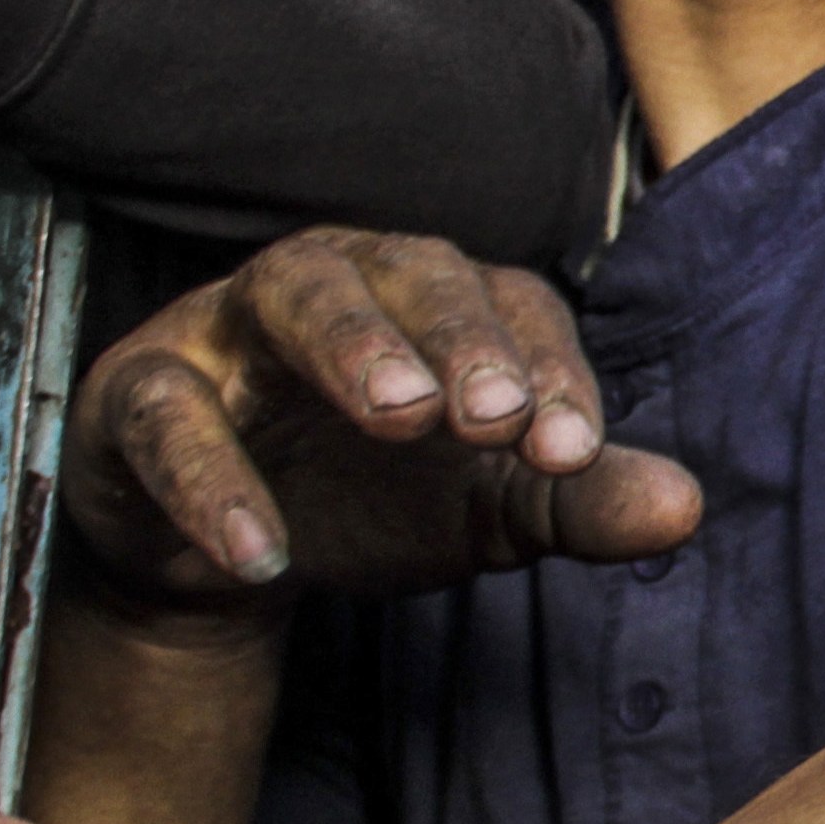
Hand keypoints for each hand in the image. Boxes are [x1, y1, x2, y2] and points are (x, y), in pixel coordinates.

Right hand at [64, 226, 701, 610]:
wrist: (234, 554)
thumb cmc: (375, 494)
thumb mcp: (489, 502)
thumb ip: (578, 498)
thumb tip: (687, 509)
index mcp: (435, 297)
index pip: (511, 303)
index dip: (546, 369)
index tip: (575, 450)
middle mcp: (339, 282)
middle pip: (404, 269)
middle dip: (455, 335)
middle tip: (494, 413)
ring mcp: (230, 326)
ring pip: (289, 294)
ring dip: (349, 346)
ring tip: (401, 412)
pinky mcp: (137, 391)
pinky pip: (168, 414)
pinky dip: (212, 478)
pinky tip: (263, 551)